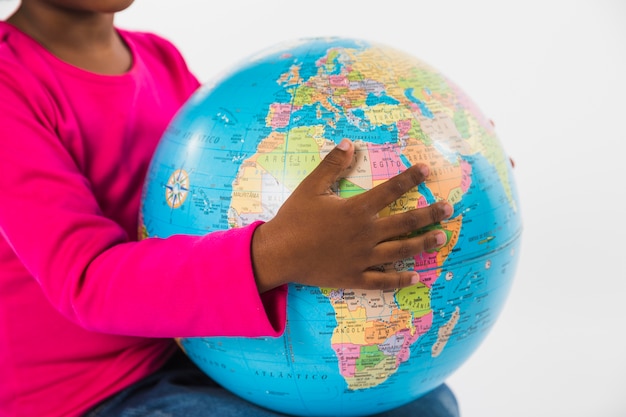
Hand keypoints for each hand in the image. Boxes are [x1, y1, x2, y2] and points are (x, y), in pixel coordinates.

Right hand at [251, 139, 452, 292]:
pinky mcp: (354, 277)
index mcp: (356, 210)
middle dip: (429, 214)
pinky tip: (415, 278)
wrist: (278, 254)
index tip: (427, 171)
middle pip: (404, 223)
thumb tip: (348, 143)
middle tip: (449, 209)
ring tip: (441, 238)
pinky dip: (399, 280)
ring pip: (400, 251)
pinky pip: (382, 281)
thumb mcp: (310, 187)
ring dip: (423, 244)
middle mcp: (365, 234)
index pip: (390, 191)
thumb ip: (331, 165)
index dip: (410, 179)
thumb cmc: (294, 219)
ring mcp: (362, 258)